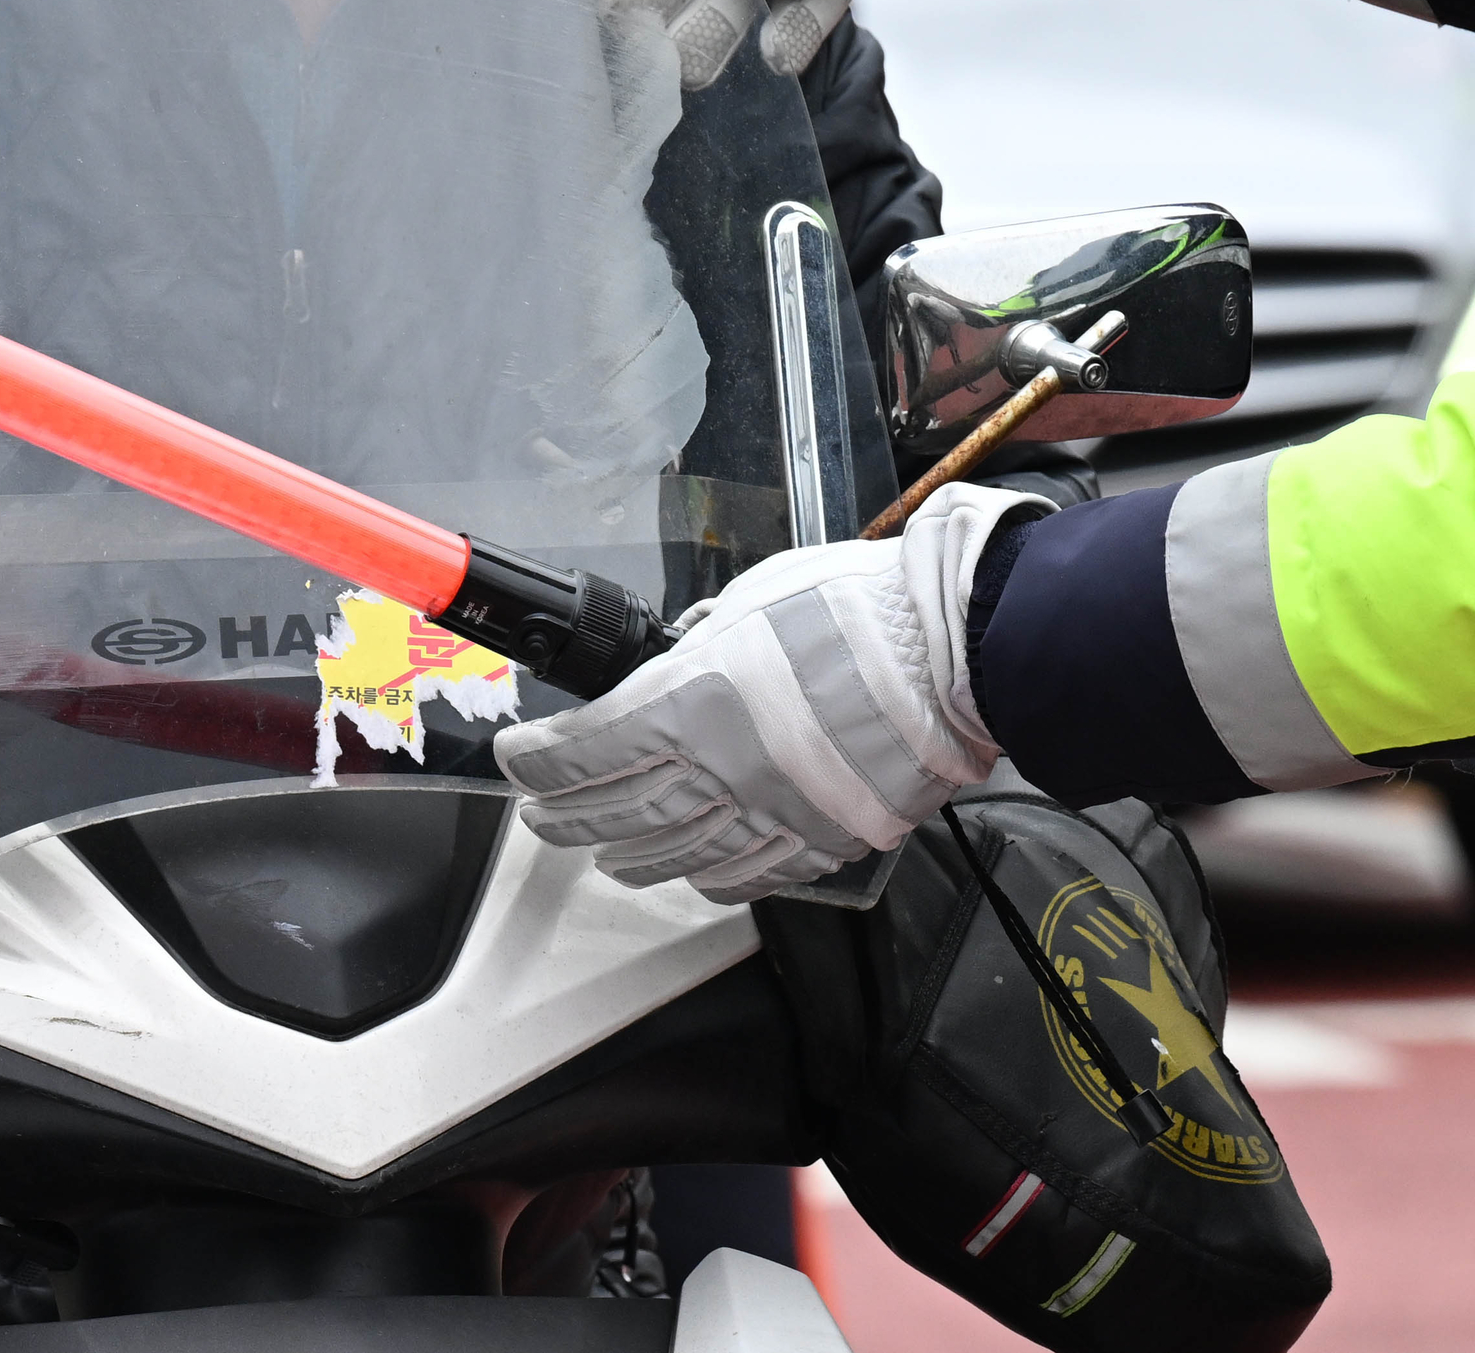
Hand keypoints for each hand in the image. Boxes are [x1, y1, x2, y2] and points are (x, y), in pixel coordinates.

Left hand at [491, 483, 1042, 899]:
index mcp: (690, 701)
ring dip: (626, 854)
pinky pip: (750, 873)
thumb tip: (682, 661)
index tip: (519, 759)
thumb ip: (705, 641)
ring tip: (601, 853)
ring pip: (675, 851)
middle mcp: (719, 769)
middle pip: (617, 809)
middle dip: (567, 814)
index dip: (542, 761)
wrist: (955, 652)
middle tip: (539, 817)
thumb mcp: (754, 597)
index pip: (587, 748)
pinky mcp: (823, 839)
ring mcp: (771, 813)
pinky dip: (709, 878)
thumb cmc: (861, 608)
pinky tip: (689, 876)